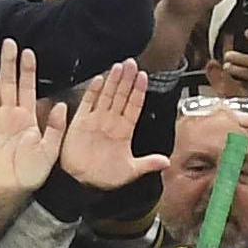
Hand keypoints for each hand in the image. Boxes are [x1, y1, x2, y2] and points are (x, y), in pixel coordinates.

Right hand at [0, 42, 64, 202]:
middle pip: (7, 83)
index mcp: (27, 117)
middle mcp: (9, 114)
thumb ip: (55, 128)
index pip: (27, 87)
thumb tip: (60, 105)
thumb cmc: (31, 173)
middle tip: (8, 42)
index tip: (28, 52)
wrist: (9, 192)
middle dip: (7, 63)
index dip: (27, 70)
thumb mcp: (50, 151)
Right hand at [59, 60, 156, 187]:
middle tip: (132, 63)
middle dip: (128, 79)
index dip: (139, 91)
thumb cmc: (104, 178)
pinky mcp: (80, 122)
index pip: (134, 106)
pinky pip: (88, 103)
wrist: (81, 183)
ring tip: (120, 66)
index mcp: (124, 131)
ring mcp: (96, 120)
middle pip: (122, 96)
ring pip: (107, 95)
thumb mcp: (130, 171)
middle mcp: (111, 122)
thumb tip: (166, 161)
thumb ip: (147, 163)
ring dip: (113, 81)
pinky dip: (93, 91)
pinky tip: (99, 79)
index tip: (144, 77)